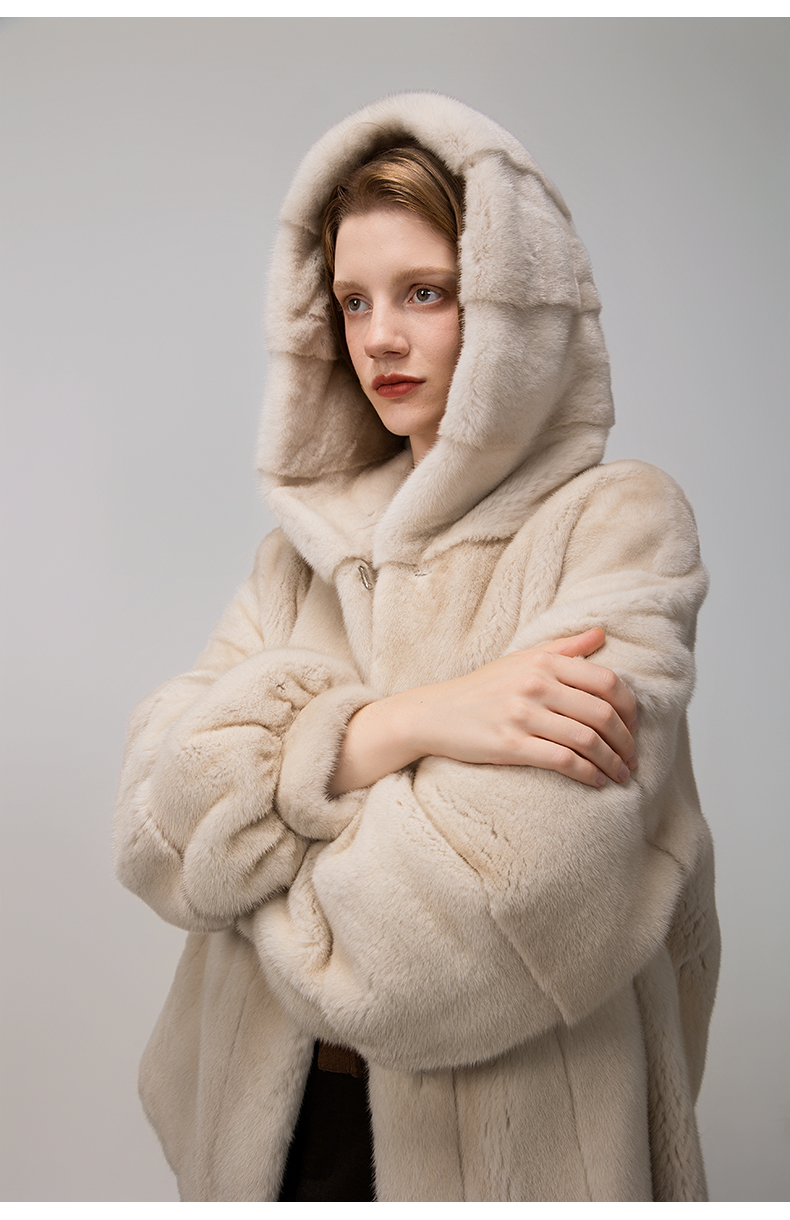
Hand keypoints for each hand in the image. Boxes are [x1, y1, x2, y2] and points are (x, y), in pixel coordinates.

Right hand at [328, 628, 636, 795]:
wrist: (433, 714)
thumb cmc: (481, 688)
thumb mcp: (520, 660)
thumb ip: (564, 648)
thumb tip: (601, 634)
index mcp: (543, 662)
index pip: (607, 682)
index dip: (630, 708)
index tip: (635, 727)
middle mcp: (536, 684)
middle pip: (602, 713)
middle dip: (626, 741)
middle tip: (633, 758)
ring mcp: (523, 714)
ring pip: (587, 740)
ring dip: (612, 762)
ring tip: (621, 775)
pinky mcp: (510, 744)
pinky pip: (563, 761)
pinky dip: (588, 774)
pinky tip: (597, 782)